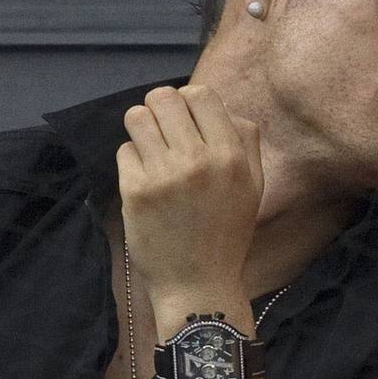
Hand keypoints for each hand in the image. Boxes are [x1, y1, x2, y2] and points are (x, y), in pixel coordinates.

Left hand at [117, 85, 262, 322]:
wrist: (198, 283)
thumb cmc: (227, 233)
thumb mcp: (254, 185)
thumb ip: (246, 141)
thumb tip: (222, 108)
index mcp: (231, 155)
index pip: (200, 94)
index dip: (187, 102)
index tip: (185, 122)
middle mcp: (198, 160)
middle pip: (162, 98)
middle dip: (159, 109)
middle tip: (163, 133)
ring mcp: (164, 175)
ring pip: (136, 117)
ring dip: (141, 130)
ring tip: (150, 151)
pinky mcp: (135, 192)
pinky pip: (123, 151)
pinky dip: (131, 161)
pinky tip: (144, 181)